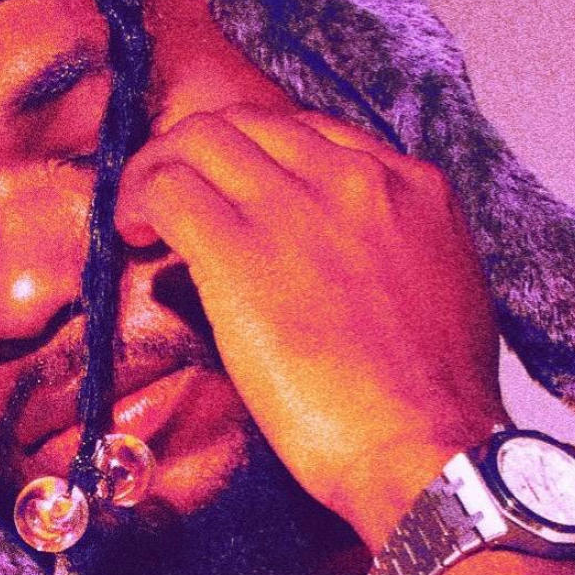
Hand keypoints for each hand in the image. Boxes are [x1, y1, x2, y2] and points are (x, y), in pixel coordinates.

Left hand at [115, 102, 507, 545]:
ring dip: (160, 168)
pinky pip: (169, 187)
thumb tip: (342, 271)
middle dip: (204, 153)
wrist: (426, 449)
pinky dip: (138, 198)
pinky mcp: (241, 250)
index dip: (262, 161)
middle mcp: (355, 178)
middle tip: (176, 200)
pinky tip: (132, 232)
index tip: (238, 196)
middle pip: (252, 124)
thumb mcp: (442, 298)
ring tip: (143, 216)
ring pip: (201, 139)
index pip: (314, 136)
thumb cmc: (436, 408)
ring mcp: (296, 206)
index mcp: (411, 187)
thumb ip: (394, 259)